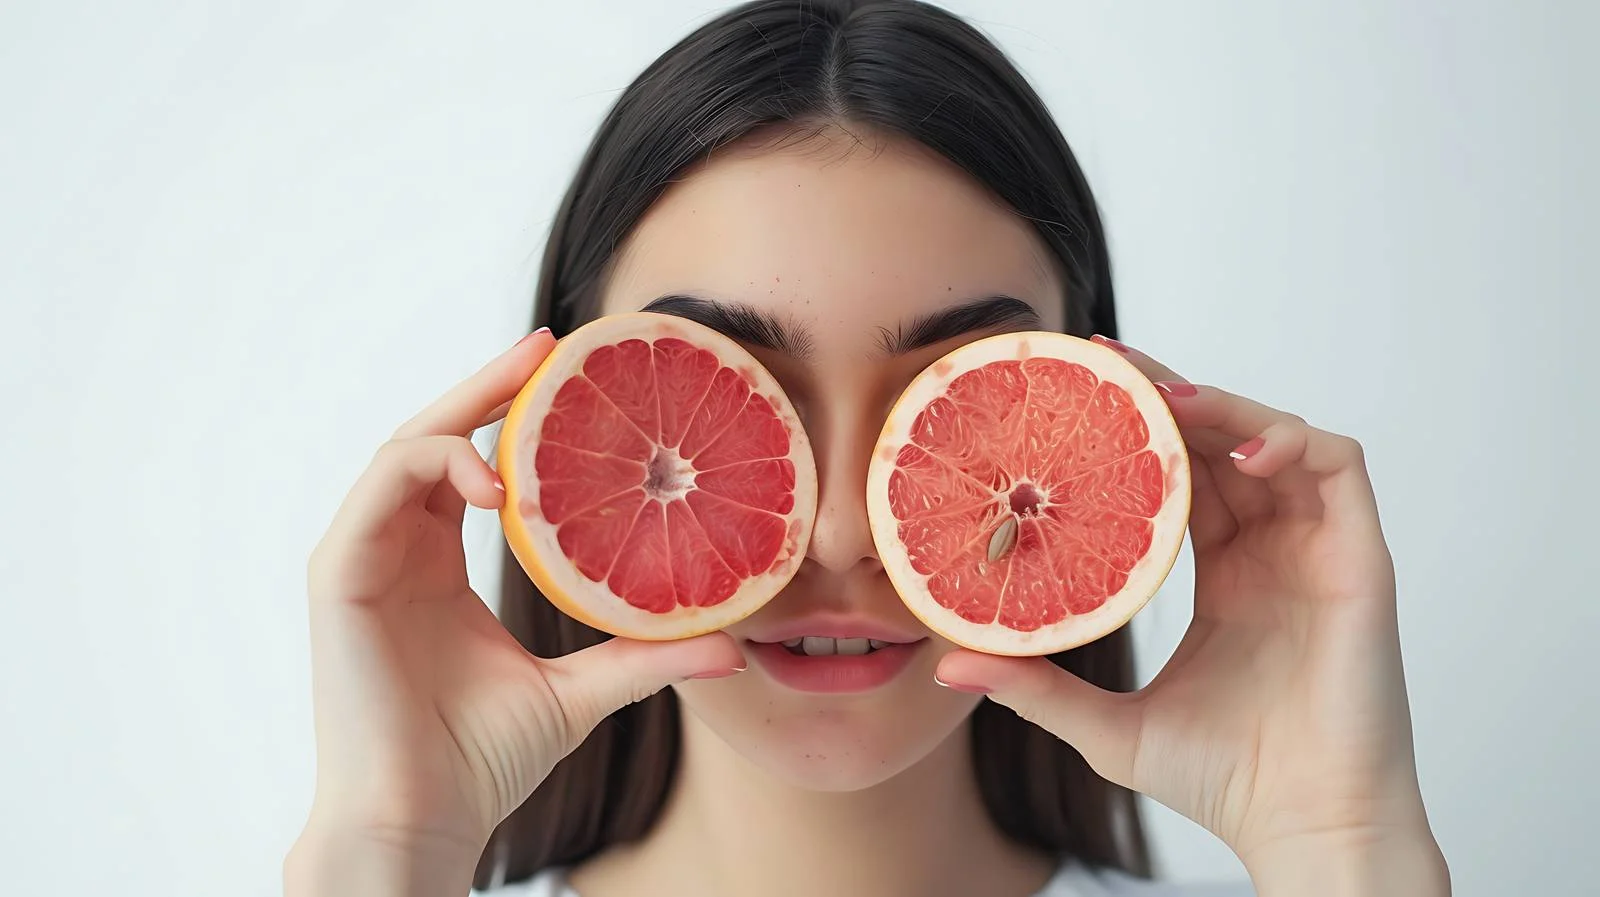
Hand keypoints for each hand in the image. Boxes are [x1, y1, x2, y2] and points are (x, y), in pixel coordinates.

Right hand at [286, 330, 744, 894]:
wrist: (425, 818)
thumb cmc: (482, 759)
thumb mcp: (582, 691)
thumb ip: (646, 657)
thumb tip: (734, 645)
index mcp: (440, 566)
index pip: (470, 464)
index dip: (510, 413)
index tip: (566, 369)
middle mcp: (399, 551)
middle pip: (436, 437)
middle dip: (487, 385)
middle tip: (547, 344)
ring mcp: (364, 559)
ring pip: (403, 448)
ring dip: (461, 413)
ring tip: (527, 396)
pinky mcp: (339, 576)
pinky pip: (378, 492)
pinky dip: (431, 466)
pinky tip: (493, 482)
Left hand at [936, 336, 1447, 892]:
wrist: (1303, 827)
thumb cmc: (1221, 780)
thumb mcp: (1105, 725)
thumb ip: (1035, 687)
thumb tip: (945, 665)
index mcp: (1223, 576)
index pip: (1181, 476)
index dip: (1140, 430)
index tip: (1082, 388)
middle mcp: (1269, 552)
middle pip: (1223, 441)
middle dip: (1172, 395)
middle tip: (1112, 363)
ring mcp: (1316, 551)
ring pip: (1278, 439)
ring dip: (1227, 407)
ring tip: (1168, 402)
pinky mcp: (1360, 559)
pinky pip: (1339, 468)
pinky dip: (1294, 441)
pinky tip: (1241, 452)